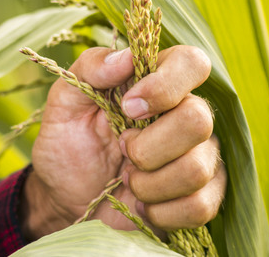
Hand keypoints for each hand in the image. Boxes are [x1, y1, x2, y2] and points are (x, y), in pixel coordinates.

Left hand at [21, 46, 225, 239]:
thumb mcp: (65, 100)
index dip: (166, 85)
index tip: (128, 107)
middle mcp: (187, 114)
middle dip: (147, 146)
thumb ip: (89, 69)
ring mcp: (201, 156)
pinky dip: (160, 211)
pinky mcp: (203, 196)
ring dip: (148, 183)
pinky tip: (140, 204)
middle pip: (198, 120)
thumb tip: (126, 57)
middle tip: (120, 148)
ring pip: (198, 169)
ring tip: (125, 178)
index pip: (192, 62)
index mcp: (157, 82)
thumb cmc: (68, 141)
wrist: (65, 196)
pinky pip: (200, 206)